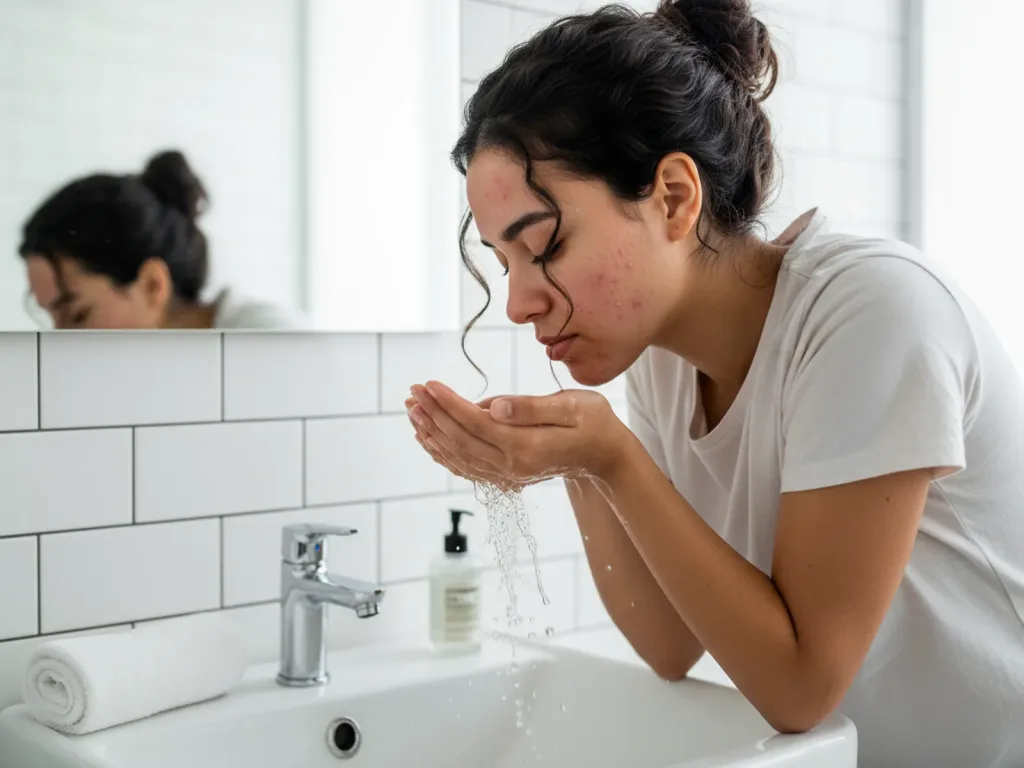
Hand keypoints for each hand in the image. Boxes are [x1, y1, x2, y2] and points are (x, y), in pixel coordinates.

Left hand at [406, 381, 628, 486]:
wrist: (605, 456)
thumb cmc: (593, 423)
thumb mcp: (573, 406)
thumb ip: (532, 407)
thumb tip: (494, 406)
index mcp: (526, 446)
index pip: (476, 423)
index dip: (448, 403)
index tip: (429, 384)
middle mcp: (512, 466)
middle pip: (460, 439)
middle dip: (433, 414)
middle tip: (411, 392)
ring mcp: (507, 474)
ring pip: (458, 456)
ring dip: (431, 433)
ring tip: (411, 410)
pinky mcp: (505, 475)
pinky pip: (465, 466)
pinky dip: (442, 452)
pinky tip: (428, 437)